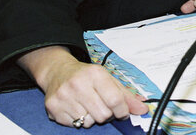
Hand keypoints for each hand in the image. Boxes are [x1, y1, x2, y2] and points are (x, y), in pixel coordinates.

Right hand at [18, 46, 147, 127]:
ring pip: (88, 122)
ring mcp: (64, 96)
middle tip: (102, 106)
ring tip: (87, 105)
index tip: (122, 111)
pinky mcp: (53, 107)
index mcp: (95, 74)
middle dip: (107, 114)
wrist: (58, 71)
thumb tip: (142, 109)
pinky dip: (78, 120)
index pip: (115, 100)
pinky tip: (76, 107)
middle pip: (103, 115)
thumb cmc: (86, 76)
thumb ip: (126, 95)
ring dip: (91, 117)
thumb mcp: (108, 79)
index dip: (122, 110)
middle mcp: (78, 84)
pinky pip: (74, 125)